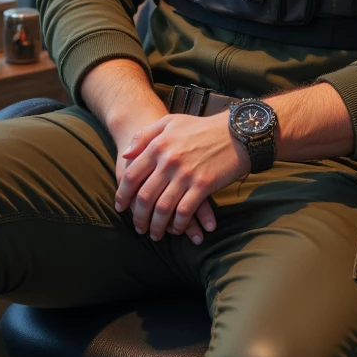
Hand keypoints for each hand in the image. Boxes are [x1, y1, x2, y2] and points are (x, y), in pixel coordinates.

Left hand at [114, 112, 248, 241]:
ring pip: (162, 208)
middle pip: (144, 196)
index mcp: (157, 146)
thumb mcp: (169, 122)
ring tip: (155, 234)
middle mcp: (168, 161)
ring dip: (156, 225)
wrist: (236, 131)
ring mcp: (186, 174)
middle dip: (138, 216)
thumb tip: (126, 154)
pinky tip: (177, 229)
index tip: (120, 207)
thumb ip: (145, 136)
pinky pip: (185, 211)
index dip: (122, 195)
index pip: (131, 176)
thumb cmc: (201, 127)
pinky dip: (179, 224)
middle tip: (138, 227)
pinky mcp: (203, 185)